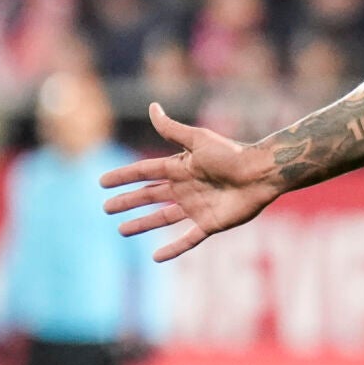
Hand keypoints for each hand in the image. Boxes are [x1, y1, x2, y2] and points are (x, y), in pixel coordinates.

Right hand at [101, 103, 280, 261]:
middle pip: (150, 195)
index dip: (124, 176)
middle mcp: (186, 187)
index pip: (145, 172)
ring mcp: (197, 206)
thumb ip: (172, 128)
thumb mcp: (198, 140)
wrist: (261, 173)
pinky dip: (173, 249)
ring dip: (143, 224)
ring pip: (163, 218)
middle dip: (128, 201)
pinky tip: (156, 258)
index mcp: (181, 167)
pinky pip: (188, 240)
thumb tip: (152, 106)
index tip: (102, 182)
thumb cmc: (231, 154)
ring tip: (121, 230)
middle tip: (106, 208)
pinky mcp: (210, 223)